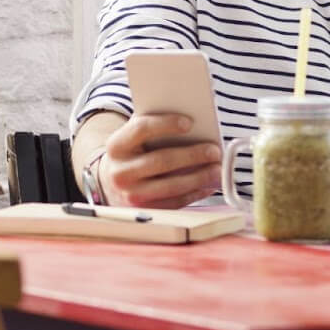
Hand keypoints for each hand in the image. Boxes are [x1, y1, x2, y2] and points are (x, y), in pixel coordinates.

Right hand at [99, 114, 221, 209]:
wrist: (112, 182)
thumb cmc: (132, 152)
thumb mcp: (133, 136)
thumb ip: (152, 124)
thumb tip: (189, 119)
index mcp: (116, 146)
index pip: (141, 129)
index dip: (166, 124)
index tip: (190, 122)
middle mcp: (120, 172)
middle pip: (161, 160)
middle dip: (192, 155)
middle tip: (214, 151)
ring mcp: (131, 194)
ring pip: (171, 186)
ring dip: (199, 177)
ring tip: (217, 169)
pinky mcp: (145, 211)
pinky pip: (174, 203)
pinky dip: (195, 194)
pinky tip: (208, 185)